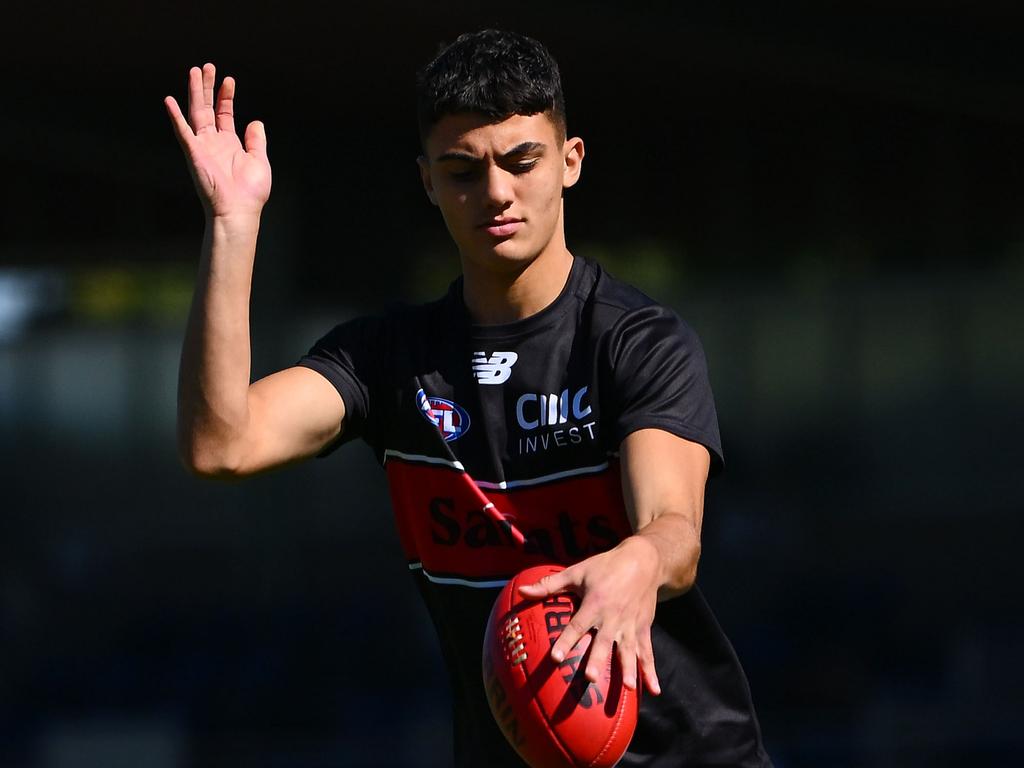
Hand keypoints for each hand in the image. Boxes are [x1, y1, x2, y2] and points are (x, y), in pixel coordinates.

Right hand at [164, 63, 271, 217]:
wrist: (239, 211)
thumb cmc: (250, 193)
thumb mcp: (259, 161)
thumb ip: (256, 141)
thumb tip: (256, 122)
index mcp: (229, 144)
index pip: (224, 114)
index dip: (226, 96)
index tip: (229, 80)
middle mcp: (213, 143)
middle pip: (207, 108)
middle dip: (207, 87)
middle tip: (207, 67)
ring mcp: (202, 147)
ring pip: (196, 114)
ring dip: (194, 93)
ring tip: (195, 71)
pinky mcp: (194, 154)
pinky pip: (183, 132)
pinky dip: (176, 117)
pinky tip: (169, 100)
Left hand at [518, 536, 662, 694]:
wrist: (642, 561)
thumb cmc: (605, 566)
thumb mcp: (576, 572)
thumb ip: (549, 585)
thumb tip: (522, 591)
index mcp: (595, 603)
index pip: (577, 625)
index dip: (566, 641)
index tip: (555, 658)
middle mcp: (613, 617)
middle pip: (603, 642)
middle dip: (597, 660)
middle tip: (591, 678)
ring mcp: (630, 625)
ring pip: (628, 650)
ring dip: (629, 669)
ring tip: (629, 688)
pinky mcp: (643, 628)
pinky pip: (647, 652)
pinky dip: (651, 671)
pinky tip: (654, 690)